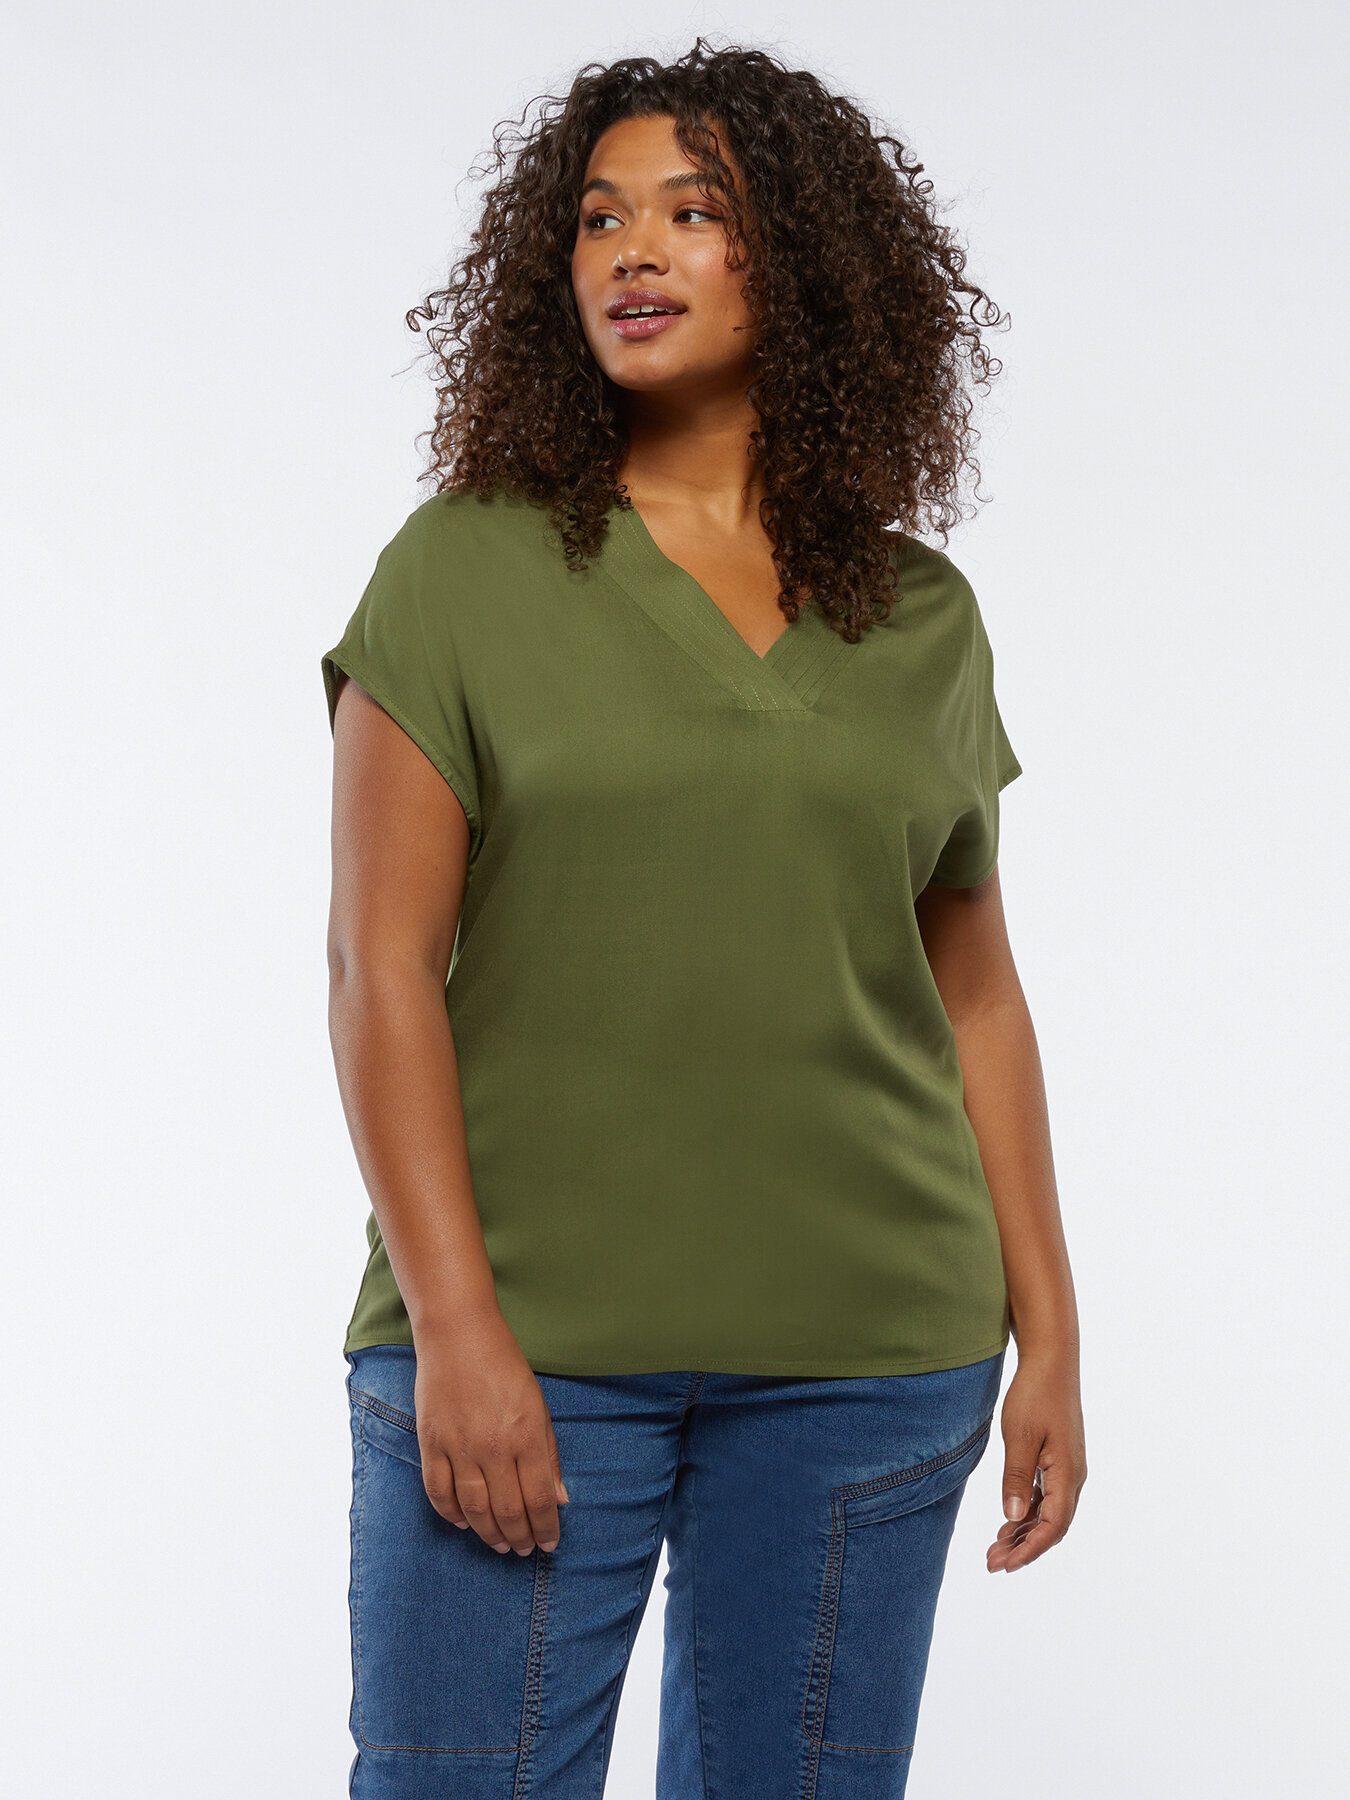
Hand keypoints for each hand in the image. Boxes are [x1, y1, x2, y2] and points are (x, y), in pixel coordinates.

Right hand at [411, 1309, 569, 1556]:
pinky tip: (464, 1523)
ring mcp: (459, 1447)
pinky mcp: (431, 1443)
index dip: (546, 1528)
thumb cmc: (504, 1367)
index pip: (540, 1499)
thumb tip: (560, 1499)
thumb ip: (549, 1454)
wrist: (459, 1334)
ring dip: (489, 1535)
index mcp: (527, 1435)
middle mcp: (494, 1447)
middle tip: (524, 1550)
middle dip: (520, 1538)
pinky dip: (451, 1515)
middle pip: (509, 1511)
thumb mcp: (538, 1406)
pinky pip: (439, 1493)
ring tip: (501, 1545)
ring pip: (474, 1510)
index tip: (549, 1543)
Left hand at [986, 1347, 1085, 1572]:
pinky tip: (1009, 1521)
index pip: (1053, 1526)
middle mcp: (1073, 1477)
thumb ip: (1016, 1478)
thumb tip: (1013, 1517)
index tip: (1006, 1565)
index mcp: (1068, 1474)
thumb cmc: (1035, 1395)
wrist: (1051, 1362)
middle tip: (992, 1563)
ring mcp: (1067, 1469)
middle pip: (1052, 1526)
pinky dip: (1028, 1513)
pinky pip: (1046, 1497)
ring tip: (996, 1548)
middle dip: (1024, 1548)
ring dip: (1024, 1533)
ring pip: (1049, 1513)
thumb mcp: (1019, 1436)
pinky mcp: (1059, 1460)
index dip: (1030, 1549)